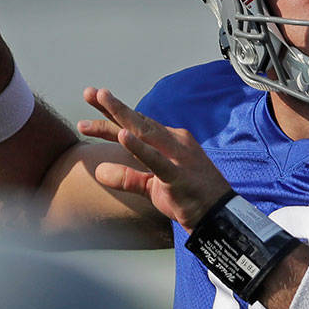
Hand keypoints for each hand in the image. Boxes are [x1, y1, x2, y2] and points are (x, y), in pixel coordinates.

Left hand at [79, 88, 231, 230]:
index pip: (137, 125)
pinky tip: (123, 136)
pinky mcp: (178, 175)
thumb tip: (99, 172)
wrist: (220, 217)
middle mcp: (174, 142)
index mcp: (170, 142)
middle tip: (89, 92)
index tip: (93, 100)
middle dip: (112, 107)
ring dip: (122, 115)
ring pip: (145, 132)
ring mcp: (177, 157)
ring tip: (102, 99)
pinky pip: (155, 159)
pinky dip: (138, 147)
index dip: (113, 114)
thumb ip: (127, 178)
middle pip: (137, 122)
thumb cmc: (189, 198)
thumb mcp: (152, 187)